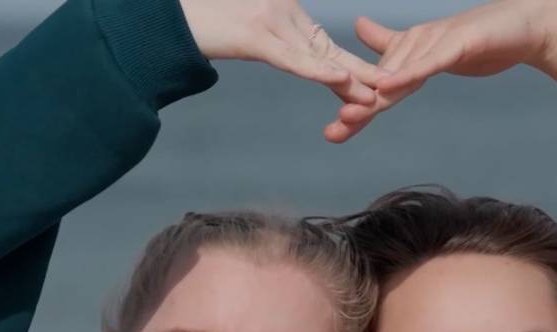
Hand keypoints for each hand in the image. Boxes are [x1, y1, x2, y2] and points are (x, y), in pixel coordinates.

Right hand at [180, 0, 385, 108]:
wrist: (163, 19)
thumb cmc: (196, 21)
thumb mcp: (239, 29)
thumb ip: (261, 39)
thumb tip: (271, 52)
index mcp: (280, 13)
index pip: (322, 44)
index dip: (351, 63)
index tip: (376, 82)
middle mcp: (280, 13)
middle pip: (327, 49)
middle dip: (361, 71)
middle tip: (393, 88)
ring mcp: (268, 21)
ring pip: (316, 54)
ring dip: (348, 76)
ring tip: (376, 94)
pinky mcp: (254, 35)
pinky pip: (291, 57)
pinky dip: (317, 69)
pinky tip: (340, 80)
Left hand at [324, 0, 556, 142]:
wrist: (528, 28)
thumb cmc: (484, 40)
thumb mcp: (439, 55)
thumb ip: (410, 57)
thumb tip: (375, 41)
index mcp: (413, 49)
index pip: (379, 78)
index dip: (355, 100)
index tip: (334, 130)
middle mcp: (419, 42)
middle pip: (382, 79)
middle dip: (357, 107)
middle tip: (334, 131)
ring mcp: (437, 41)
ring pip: (401, 72)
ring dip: (375, 95)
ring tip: (350, 115)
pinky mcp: (458, 43)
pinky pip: (430, 61)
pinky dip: (409, 74)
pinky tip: (389, 86)